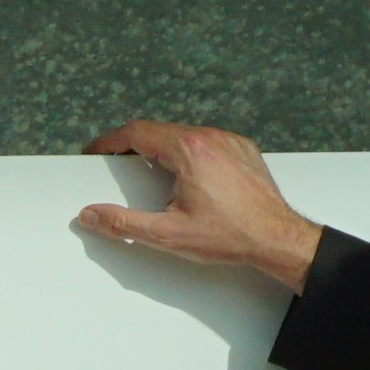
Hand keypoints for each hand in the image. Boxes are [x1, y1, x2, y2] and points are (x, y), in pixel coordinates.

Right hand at [74, 120, 326, 293]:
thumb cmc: (230, 235)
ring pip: (184, 136)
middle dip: (134, 147)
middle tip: (120, 166)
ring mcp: (229, 141)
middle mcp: (210, 137)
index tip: (97, 152)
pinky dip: (190, 155)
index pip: (137, 132)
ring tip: (152, 176)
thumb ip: (123, 223)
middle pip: (160, 131)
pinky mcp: (243, 150)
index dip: (110, 141)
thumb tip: (92, 215)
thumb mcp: (168, 234)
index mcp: (188, 150)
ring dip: (163, 151)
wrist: (277, 238)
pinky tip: (187, 180)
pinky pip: (207, 143)